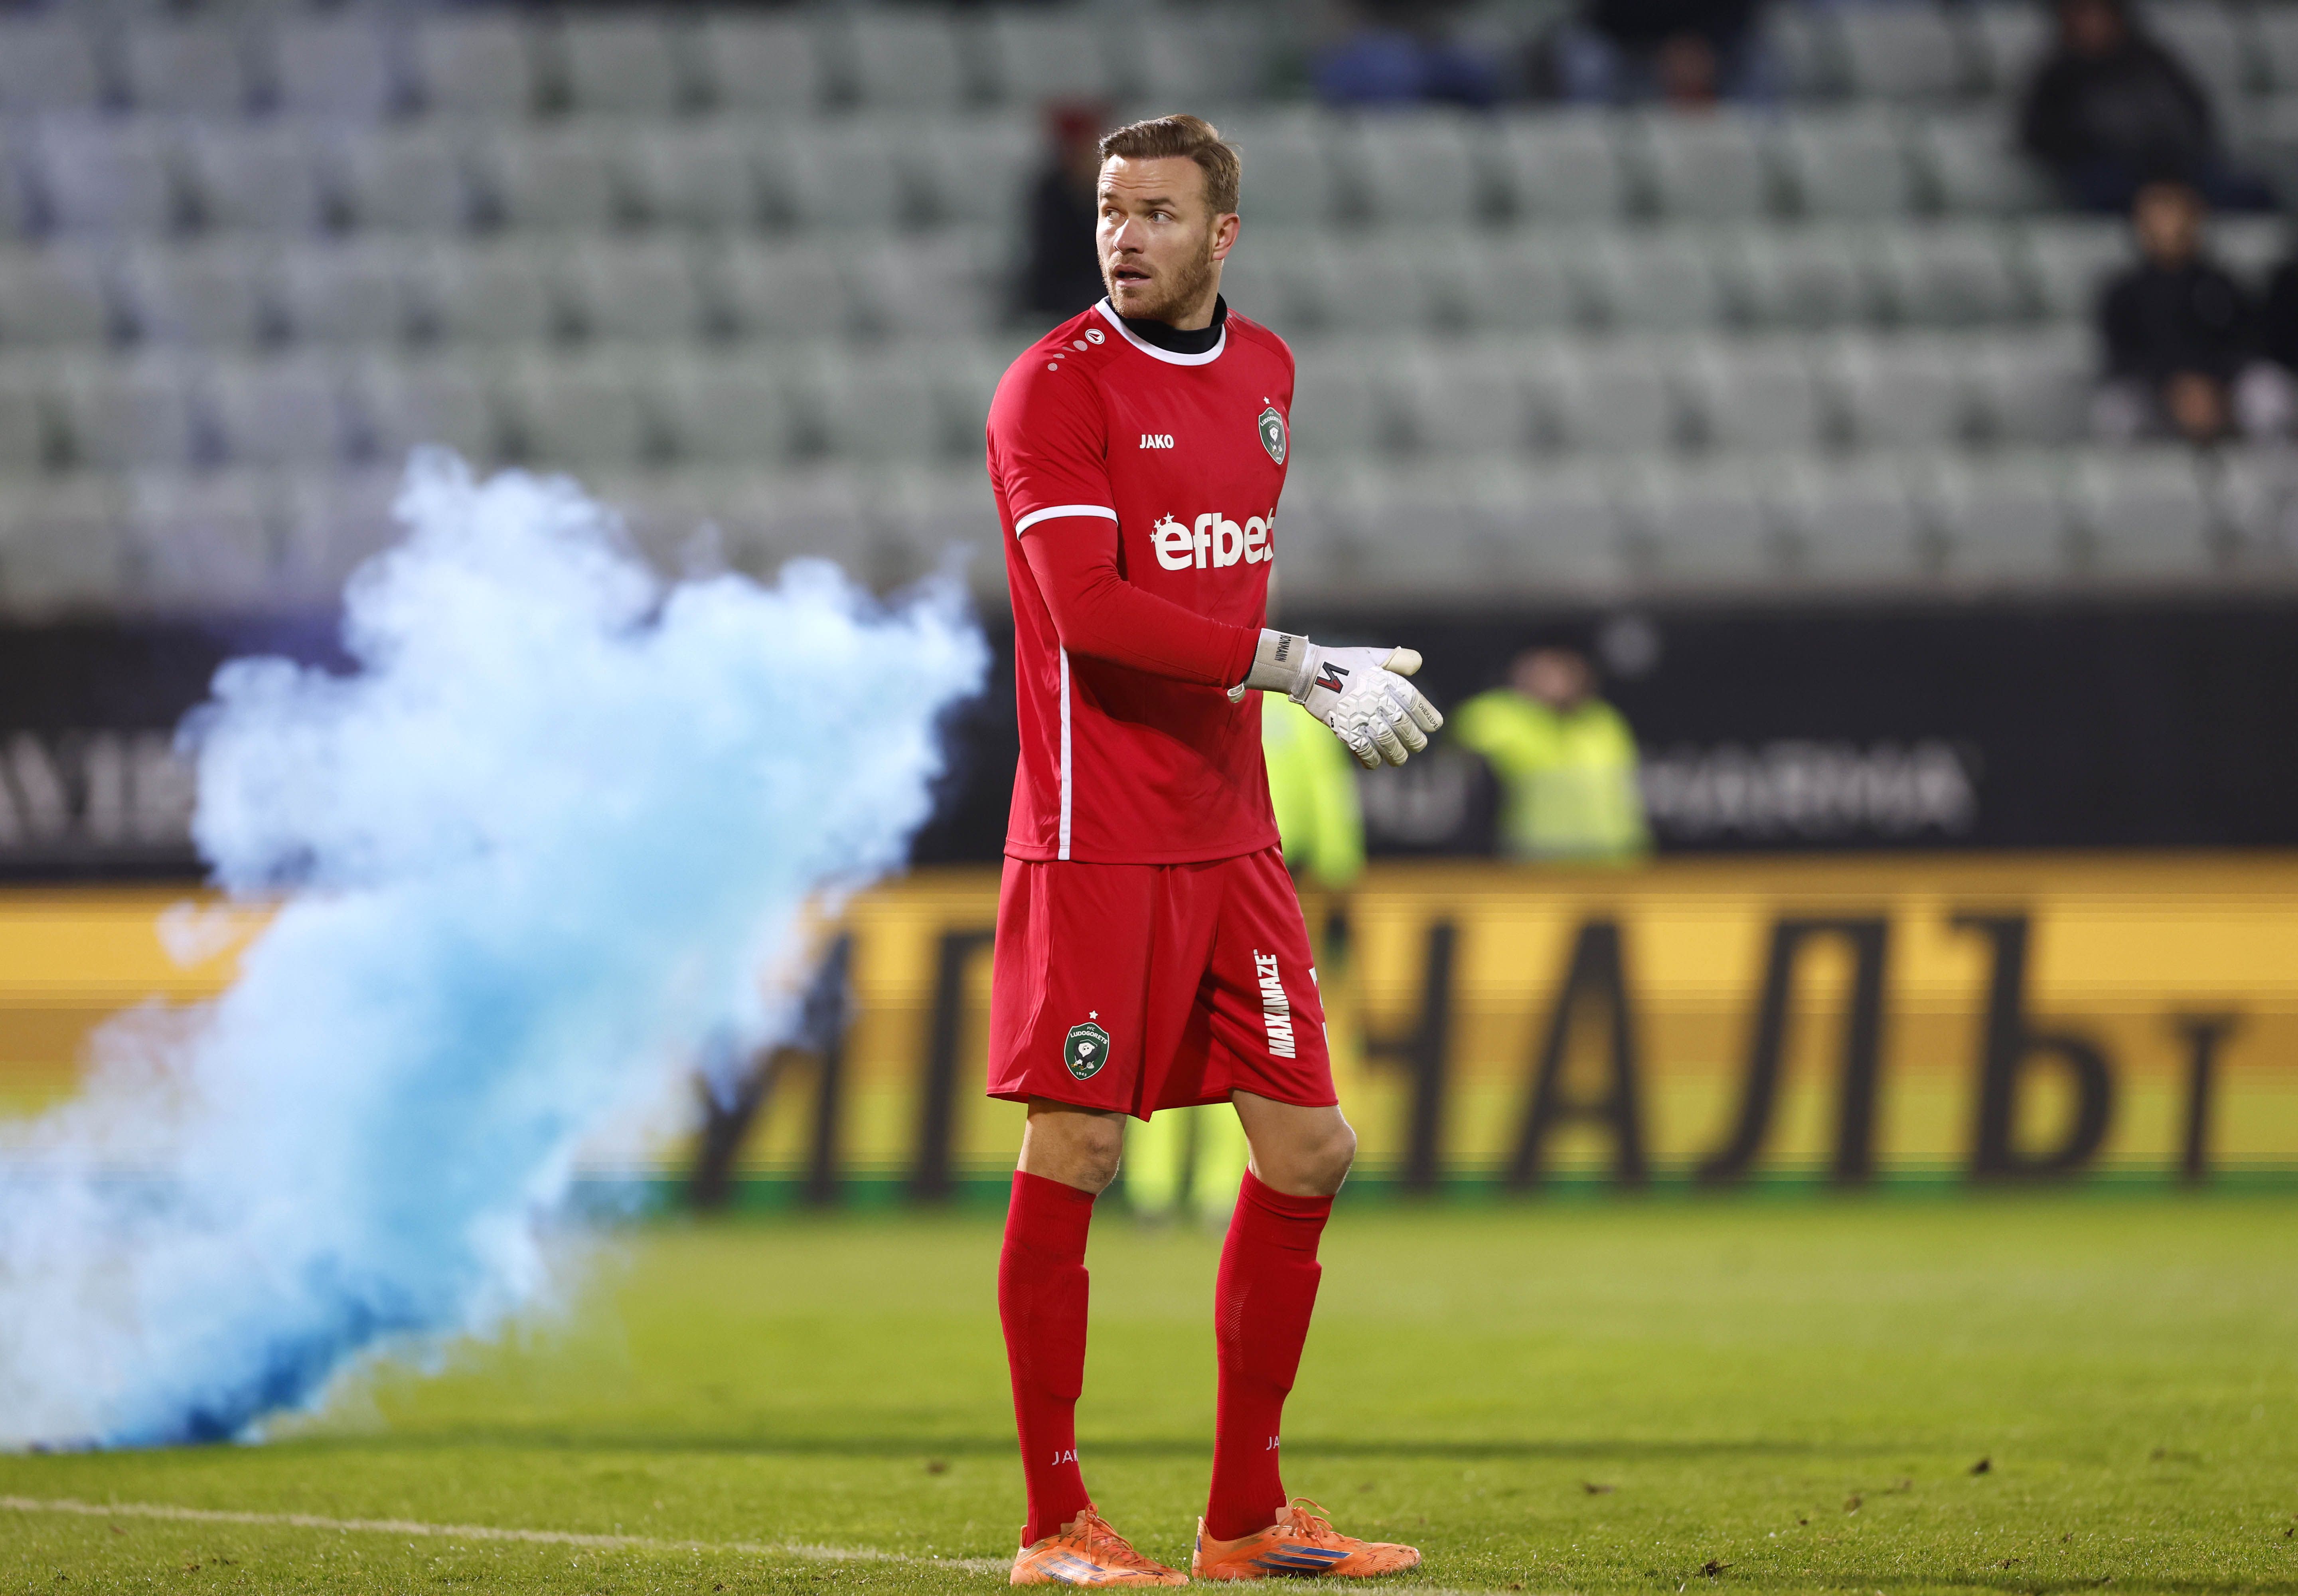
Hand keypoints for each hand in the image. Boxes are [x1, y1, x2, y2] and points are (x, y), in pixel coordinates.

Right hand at [1230, 630, 1443, 768]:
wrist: (1309, 671)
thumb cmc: (1344, 662)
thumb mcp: (1374, 655)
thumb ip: (1399, 659)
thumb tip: (1419, 665)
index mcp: (1386, 681)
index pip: (1414, 702)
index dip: (1427, 716)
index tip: (1434, 726)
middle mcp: (1376, 698)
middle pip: (1403, 725)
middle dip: (1414, 739)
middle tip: (1418, 745)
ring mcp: (1360, 715)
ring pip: (1386, 741)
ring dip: (1396, 753)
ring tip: (1399, 758)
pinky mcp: (1344, 728)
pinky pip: (1363, 749)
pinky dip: (1371, 759)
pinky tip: (1375, 763)